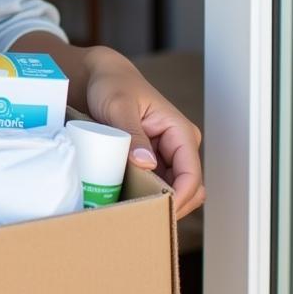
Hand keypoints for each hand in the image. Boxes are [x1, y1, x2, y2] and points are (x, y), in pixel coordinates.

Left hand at [83, 46, 204, 218]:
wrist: (101, 77)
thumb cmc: (113, 84)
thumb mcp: (119, 106)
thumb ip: (133, 133)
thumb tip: (147, 164)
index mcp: (180, 132)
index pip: (191, 175)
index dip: (179, 197)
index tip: (157, 211)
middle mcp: (180, 146)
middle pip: (187, 189)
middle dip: (170, 205)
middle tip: (142, 217)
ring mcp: (167, 155)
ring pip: (173, 190)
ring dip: (157, 201)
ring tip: (133, 210)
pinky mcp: (153, 160)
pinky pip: (156, 185)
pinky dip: (147, 194)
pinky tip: (129, 200)